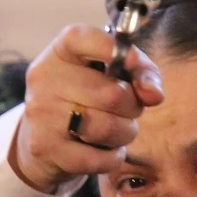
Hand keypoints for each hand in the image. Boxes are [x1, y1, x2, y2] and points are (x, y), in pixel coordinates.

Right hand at [11, 24, 163, 191]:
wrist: (41, 142)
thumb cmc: (85, 100)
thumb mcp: (109, 75)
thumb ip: (139, 72)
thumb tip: (154, 94)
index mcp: (61, 52)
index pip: (84, 38)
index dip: (116, 50)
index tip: (134, 63)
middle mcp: (45, 78)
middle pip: (113, 94)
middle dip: (133, 107)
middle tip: (127, 111)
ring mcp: (42, 114)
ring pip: (108, 128)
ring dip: (125, 134)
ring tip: (116, 132)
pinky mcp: (45, 148)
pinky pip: (100, 158)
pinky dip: (112, 158)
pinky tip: (102, 151)